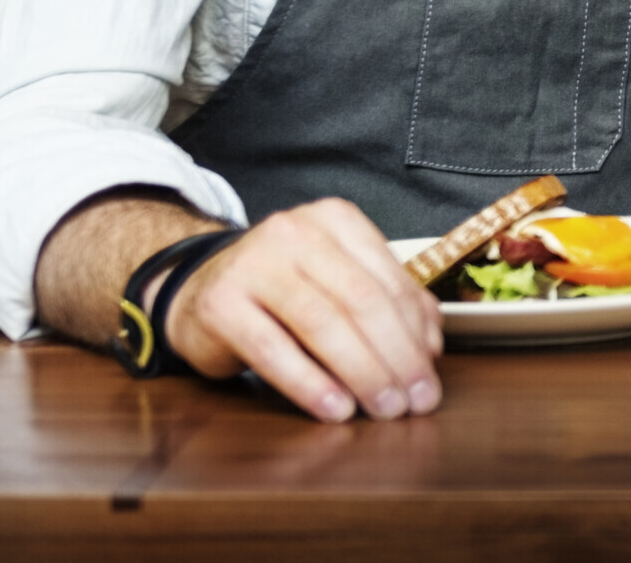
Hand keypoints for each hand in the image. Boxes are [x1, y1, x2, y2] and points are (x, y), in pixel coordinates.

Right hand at [165, 198, 443, 422]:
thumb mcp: (337, 283)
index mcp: (335, 220)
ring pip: (323, 324)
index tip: (431, 374)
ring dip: (361, 373)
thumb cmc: (283, 292)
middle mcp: (295, 232)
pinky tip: (336, 409)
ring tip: (383, 409)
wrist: (199, 291)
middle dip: (396, 357)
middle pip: (361, 301)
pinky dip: (310, 384)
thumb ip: (388, 304)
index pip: (389, 279)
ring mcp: (253, 264)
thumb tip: (430, 346)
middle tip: (415, 401)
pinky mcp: (220, 304)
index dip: (415, 332)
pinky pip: (273, 350)